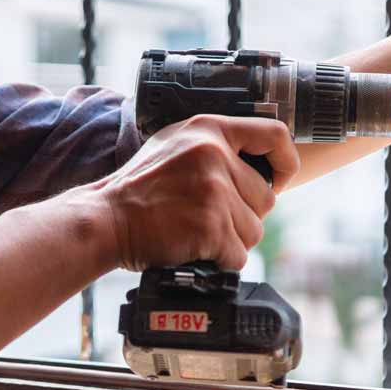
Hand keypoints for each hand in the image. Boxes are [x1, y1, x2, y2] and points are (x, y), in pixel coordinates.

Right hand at [90, 115, 298, 271]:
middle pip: (267, 196)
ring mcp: (213, 191)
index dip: (285, 162)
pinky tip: (194, 248)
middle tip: (209, 217)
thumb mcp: (174, 144)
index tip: (278, 179)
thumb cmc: (137, 189)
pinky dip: (220, 260)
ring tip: (197, 232)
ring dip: (232, 240)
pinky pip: (239, 255)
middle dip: (245, 214)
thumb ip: (214, 146)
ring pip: (256, 230)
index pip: (274, 135)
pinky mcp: (211, 226)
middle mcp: (214, 155)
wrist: (104, 220)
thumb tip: (260, 165)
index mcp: (208, 129)